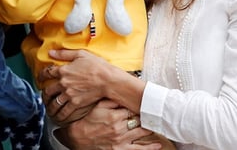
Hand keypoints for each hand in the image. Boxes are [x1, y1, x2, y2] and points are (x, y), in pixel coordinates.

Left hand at [41, 49, 111, 120]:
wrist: (108, 80)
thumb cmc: (97, 66)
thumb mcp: (80, 54)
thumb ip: (64, 54)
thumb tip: (51, 52)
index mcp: (63, 70)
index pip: (47, 72)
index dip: (41, 75)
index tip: (40, 78)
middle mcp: (63, 83)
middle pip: (48, 90)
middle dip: (44, 94)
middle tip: (44, 96)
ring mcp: (69, 94)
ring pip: (54, 103)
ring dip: (49, 107)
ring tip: (49, 109)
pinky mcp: (75, 103)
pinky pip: (64, 111)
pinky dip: (59, 115)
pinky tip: (58, 117)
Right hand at [56, 100, 172, 149]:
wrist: (78, 138)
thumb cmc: (88, 121)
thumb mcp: (97, 106)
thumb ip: (110, 100)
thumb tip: (122, 93)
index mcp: (115, 115)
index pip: (133, 109)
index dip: (139, 106)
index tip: (146, 103)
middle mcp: (119, 128)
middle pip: (139, 120)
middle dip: (147, 116)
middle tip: (156, 113)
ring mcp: (121, 140)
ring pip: (141, 133)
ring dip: (150, 128)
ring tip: (158, 124)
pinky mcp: (120, 149)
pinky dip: (150, 148)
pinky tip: (158, 145)